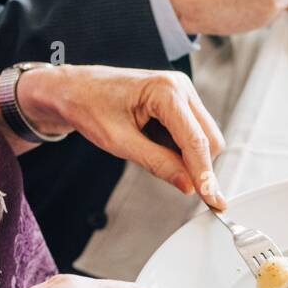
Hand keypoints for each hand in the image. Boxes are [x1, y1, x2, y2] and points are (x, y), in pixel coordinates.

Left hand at [19, 65, 226, 209]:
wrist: (74, 89)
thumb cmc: (89, 107)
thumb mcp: (119, 142)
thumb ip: (157, 163)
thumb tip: (188, 185)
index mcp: (165, 90)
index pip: (196, 141)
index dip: (205, 174)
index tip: (213, 201)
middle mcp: (180, 87)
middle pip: (210, 140)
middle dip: (198, 166)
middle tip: (175, 182)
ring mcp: (183, 92)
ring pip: (205, 138)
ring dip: (188, 157)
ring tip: (150, 150)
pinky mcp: (180, 101)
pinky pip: (193, 134)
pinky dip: (180, 149)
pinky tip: (154, 144)